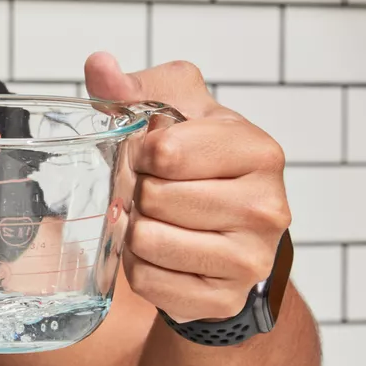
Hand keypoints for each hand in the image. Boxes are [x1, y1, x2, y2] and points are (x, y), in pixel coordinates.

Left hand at [84, 53, 289, 321]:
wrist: (231, 233)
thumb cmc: (202, 165)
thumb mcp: (177, 112)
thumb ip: (135, 87)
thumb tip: (100, 66)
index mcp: (258, 150)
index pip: (165, 151)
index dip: (141, 152)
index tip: (150, 156)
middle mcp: (266, 207)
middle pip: (154, 198)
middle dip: (139, 193)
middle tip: (154, 192)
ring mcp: (250, 259)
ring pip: (148, 242)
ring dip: (136, 231)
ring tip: (157, 221)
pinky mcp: (225, 298)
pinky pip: (149, 281)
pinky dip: (141, 268)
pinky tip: (162, 254)